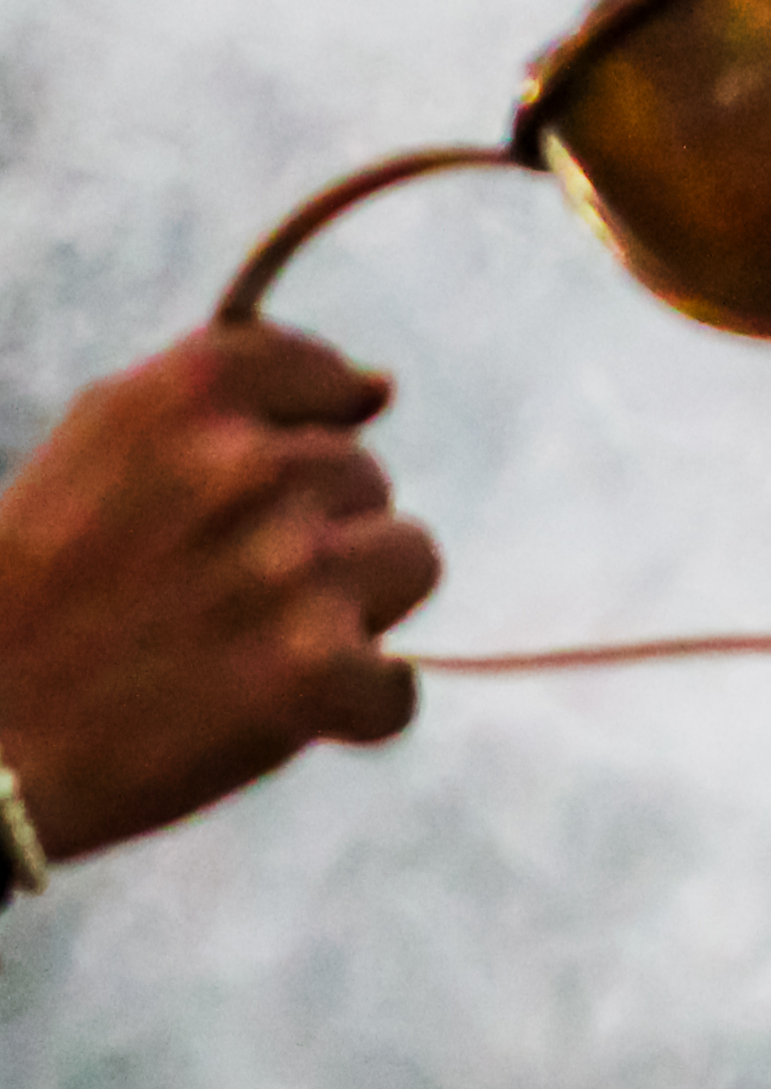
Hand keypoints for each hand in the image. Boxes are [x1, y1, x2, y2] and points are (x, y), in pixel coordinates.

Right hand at [0, 325, 441, 860]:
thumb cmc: (41, 594)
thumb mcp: (103, 450)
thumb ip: (236, 403)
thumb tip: (384, 389)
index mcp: (181, 399)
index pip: (320, 374)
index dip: (302, 435)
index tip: (250, 489)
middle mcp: (243, 468)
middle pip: (366, 478)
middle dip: (314, 531)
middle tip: (216, 589)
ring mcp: (287, 566)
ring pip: (410, 560)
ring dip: (352, 609)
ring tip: (250, 644)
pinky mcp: (316, 668)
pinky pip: (399, 684)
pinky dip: (352, 710)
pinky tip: (275, 713)